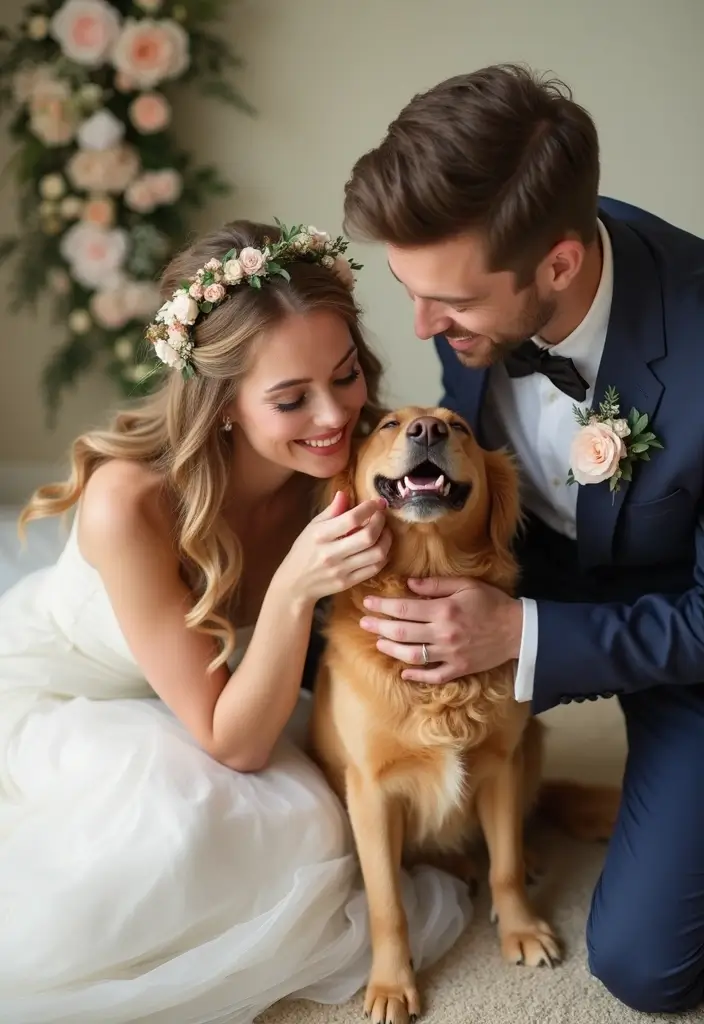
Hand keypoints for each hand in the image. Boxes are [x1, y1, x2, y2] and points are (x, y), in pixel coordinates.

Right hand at [278, 491, 390, 607]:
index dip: (369, 508)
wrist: (295, 584)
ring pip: (376, 554)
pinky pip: (374, 568)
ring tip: (384, 531)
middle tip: (381, 515)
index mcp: (320, 535)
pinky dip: (383, 555)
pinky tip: (381, 547)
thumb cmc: (304, 550)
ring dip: (386, 539)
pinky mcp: (348, 583)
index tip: (376, 502)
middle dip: (381, 522)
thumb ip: (331, 511)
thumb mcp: (312, 527)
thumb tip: (345, 493)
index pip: (352, 519)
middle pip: (368, 537)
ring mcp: (341, 571)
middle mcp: (331, 554)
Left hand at [359, 576, 522, 683]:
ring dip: (391, 650)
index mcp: (443, 610)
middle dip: (379, 627)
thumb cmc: (491, 603)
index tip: (367, 603)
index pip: (403, 609)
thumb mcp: (466, 585)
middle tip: (364, 623)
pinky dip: (416, 676)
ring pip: (411, 656)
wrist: (518, 630)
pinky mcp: (458, 669)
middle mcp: (443, 634)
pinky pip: (432, 676)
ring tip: (379, 643)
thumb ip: (436, 584)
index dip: (382, 606)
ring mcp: (449, 655)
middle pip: (402, 633)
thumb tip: (409, 584)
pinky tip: (403, 673)